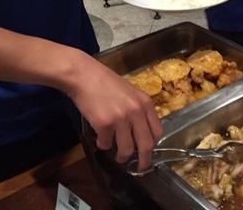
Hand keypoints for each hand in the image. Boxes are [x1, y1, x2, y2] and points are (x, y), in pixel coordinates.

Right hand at [65, 56, 162, 172]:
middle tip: (139, 167)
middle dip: (144, 161)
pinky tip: (100, 139)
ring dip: (122, 156)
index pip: (157, 131)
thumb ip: (138, 110)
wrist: (85, 76)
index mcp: (145, 103)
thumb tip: (140, 132)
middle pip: (146, 145)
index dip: (153, 145)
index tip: (148, 152)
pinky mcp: (104, 124)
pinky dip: (103, 145)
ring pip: (126, 149)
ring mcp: (121, 118)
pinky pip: (106, 144)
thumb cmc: (106, 83)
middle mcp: (136, 111)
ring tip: (118, 156)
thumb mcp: (130, 93)